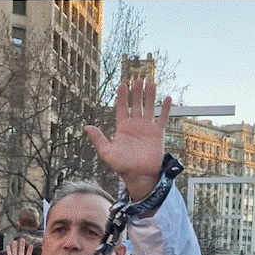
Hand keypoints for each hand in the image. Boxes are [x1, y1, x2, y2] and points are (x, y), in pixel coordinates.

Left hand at [84, 79, 171, 200]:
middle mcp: (135, 125)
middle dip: (137, 92)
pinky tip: (167, 98)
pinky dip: (165, 109)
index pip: (122, 108)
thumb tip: (87, 127)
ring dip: (150, 96)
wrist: (139, 175)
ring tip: (151, 83)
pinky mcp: (158, 133)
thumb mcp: (107, 153)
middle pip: (136, 104)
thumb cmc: (122, 166)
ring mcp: (147, 128)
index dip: (122, 97)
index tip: (122, 85)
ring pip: (149, 108)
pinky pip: (162, 118)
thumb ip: (99, 139)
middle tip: (138, 79)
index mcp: (122, 128)